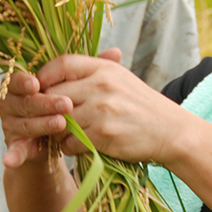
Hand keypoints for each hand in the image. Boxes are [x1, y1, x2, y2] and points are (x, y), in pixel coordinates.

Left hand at [4, 48, 180, 165]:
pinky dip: (69, 147)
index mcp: (104, 68)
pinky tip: (77, 146)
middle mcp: (101, 86)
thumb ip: (92, 74)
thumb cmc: (142, 107)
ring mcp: (102, 111)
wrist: (170, 131)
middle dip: (47, 110)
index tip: (40, 90)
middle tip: (48, 119)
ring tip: (64, 135)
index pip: (62, 64)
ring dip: (57, 132)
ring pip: (60, 122)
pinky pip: (70, 142)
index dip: (45, 77)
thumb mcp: (121, 79)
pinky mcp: (104, 135)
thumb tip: (56, 75)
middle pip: (55, 95)